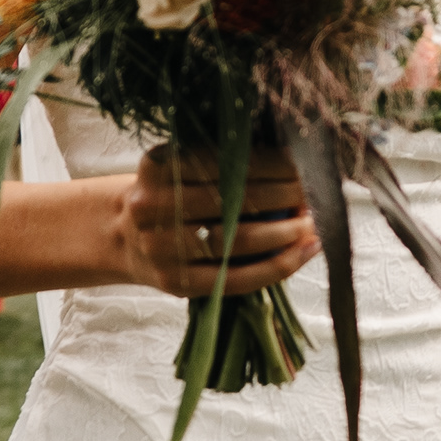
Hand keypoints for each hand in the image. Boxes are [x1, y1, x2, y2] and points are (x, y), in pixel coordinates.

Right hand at [112, 144, 319, 299]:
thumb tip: (297, 159)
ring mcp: (162, 248)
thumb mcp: (181, 165)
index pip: (226, 160)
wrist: (122, 236)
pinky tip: (304, 252)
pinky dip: (277, 266)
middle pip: (234, 198)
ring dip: (287, 231)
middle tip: (318, 191)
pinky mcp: (175, 282)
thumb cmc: (171, 194)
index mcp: (158, 166)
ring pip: (239, 240)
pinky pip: (236, 278)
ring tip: (314, 223)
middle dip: (286, 194)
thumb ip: (224, 160)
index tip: (305, 162)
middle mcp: (154, 205)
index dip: (272, 162)